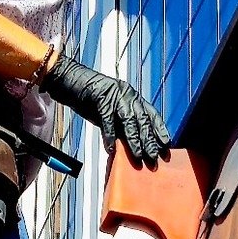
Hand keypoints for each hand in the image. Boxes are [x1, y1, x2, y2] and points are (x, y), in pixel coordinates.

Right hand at [43, 51, 170, 167]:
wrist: (70, 80)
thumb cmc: (89, 98)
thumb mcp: (111, 110)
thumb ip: (121, 123)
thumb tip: (132, 144)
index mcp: (132, 96)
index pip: (152, 114)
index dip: (160, 129)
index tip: (167, 144)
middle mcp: (128, 94)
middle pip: (143, 120)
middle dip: (149, 140)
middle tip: (153, 158)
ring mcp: (115, 94)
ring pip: (129, 120)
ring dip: (134, 141)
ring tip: (138, 156)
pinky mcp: (101, 97)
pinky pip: (108, 120)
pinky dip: (110, 136)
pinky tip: (112, 149)